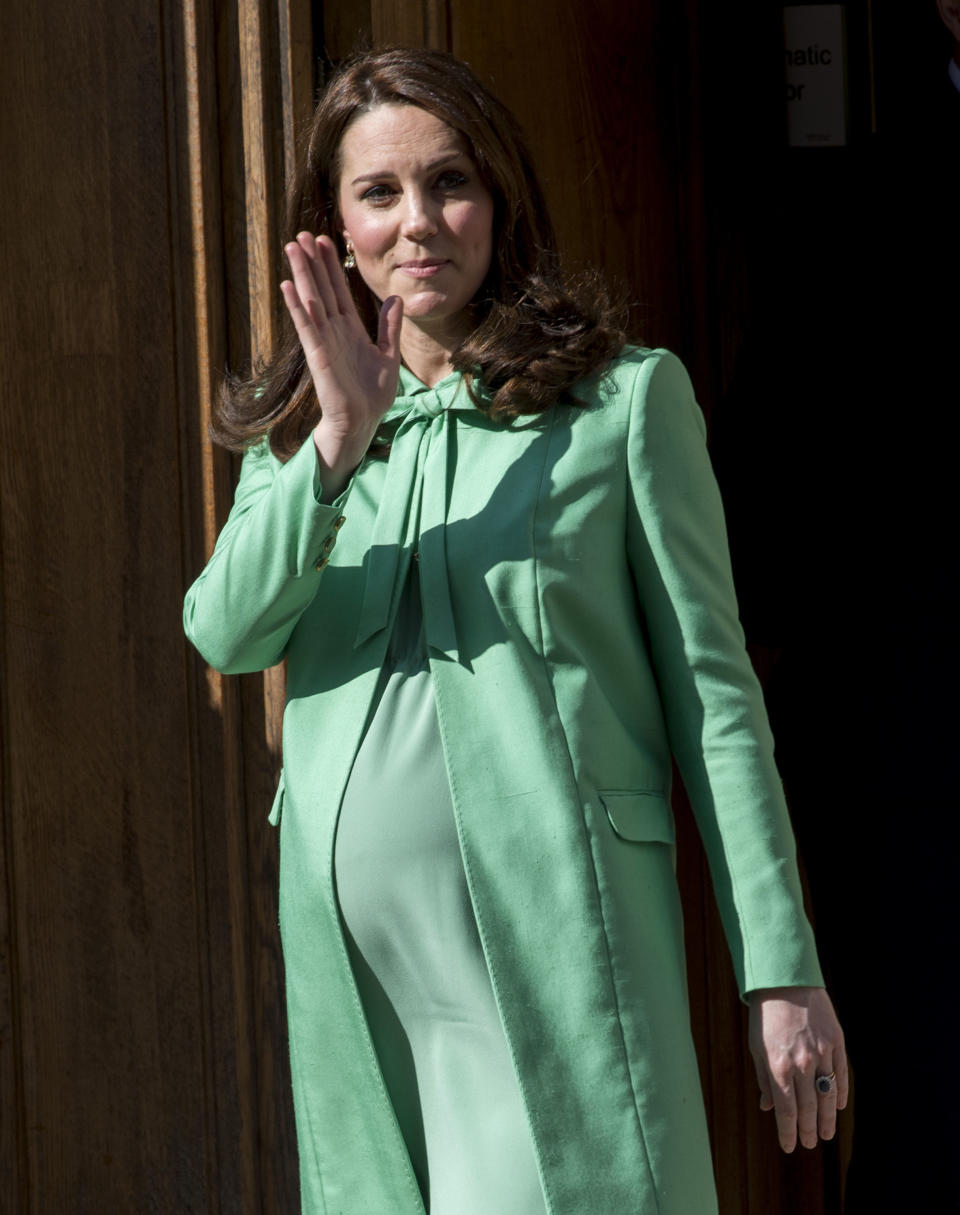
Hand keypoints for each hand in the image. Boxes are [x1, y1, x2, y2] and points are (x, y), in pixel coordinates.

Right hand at [280, 232, 403, 498]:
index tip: (325, 240)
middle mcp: (333, 331)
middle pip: (321, 289)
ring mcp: (324, 342)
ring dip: (301, 275)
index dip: (331, 266)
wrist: (363, 423)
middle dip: (312, 262)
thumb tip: (395, 299)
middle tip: (301, 233)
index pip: (338, 290)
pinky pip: (307, 328)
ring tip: (291, 248)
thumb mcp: (388, 356)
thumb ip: (389, 328)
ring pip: (311, 301)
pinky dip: (298, 307)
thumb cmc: (372, 395)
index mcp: (350, 329)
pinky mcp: (319, 356)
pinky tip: (289, 287)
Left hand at [748, 986, 847, 1152]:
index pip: (787, 1111)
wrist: (786, 981)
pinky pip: (841, 1075)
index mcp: (779, 1066)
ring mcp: (822, 1053)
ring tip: (826, 1134)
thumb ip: (765, 1079)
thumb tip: (768, 1108)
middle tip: (810, 1143)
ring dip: (828, 1119)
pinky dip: (840, 1094)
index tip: (790, 1146)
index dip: (789, 1133)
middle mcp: (802, 1064)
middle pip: (809, 1108)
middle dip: (809, 1130)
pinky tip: (838, 1107)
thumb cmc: (766, 1016)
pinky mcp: (837, 1042)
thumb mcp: (757, 1047)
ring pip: (828, 1096)